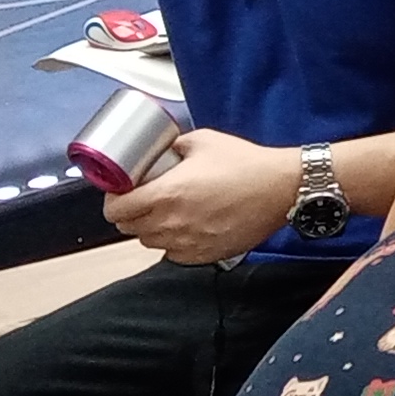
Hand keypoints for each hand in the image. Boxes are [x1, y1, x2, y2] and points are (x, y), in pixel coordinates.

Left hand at [106, 129, 302, 264]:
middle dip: (130, 213)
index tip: (120, 192)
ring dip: (151, 228)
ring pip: (150, 243)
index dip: (113, 200)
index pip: (117, 209)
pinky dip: (173, 243)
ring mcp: (188, 242)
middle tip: (142, 200)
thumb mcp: (203, 141)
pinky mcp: (205, 255)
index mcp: (166, 194)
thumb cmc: (247, 164)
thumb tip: (159, 151)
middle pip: (128, 228)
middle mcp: (172, 222)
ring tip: (167, 212)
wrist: (281, 189)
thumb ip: (173, 147)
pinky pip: (174, 254)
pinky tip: (186, 227)